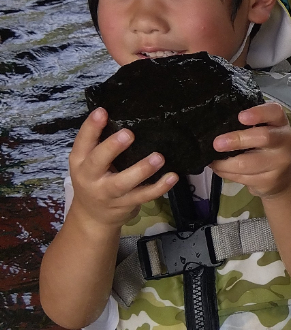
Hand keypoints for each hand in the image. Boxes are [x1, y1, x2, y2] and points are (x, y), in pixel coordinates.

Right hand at [67, 108, 177, 230]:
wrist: (93, 218)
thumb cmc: (95, 180)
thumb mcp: (89, 162)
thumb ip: (101, 144)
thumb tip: (125, 114)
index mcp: (80, 162)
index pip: (82, 142)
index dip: (91, 127)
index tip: (102, 111)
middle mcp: (90, 177)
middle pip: (97, 162)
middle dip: (112, 147)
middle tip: (128, 133)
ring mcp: (108, 193)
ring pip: (123, 183)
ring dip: (141, 170)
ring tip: (158, 157)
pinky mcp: (125, 204)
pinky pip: (144, 196)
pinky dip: (160, 187)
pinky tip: (173, 177)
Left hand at [211, 103, 290, 199]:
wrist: (282, 175)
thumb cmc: (265, 145)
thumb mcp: (262, 129)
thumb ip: (245, 125)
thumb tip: (215, 126)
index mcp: (280, 122)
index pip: (275, 112)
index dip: (259, 113)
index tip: (241, 117)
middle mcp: (284, 140)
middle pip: (264, 137)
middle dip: (237, 140)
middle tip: (217, 143)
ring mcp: (279, 162)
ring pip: (247, 163)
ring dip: (224, 162)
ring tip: (212, 160)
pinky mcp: (269, 180)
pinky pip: (242, 177)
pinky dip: (226, 173)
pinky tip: (220, 168)